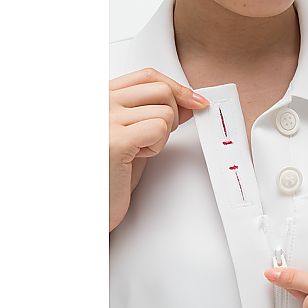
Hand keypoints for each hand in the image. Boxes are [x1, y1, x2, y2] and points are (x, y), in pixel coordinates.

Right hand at [109, 68, 208, 231]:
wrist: (90, 207)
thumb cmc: (108, 174)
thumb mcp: (135, 135)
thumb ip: (155, 114)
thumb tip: (188, 101)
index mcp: (102, 97)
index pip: (147, 76)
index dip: (177, 87)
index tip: (195, 101)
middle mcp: (100, 103)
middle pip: (161, 90)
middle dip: (173, 114)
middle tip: (158, 136)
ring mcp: (105, 119)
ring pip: (165, 112)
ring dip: (162, 136)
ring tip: (139, 150)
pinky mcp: (115, 140)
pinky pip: (159, 129)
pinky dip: (157, 146)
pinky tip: (138, 156)